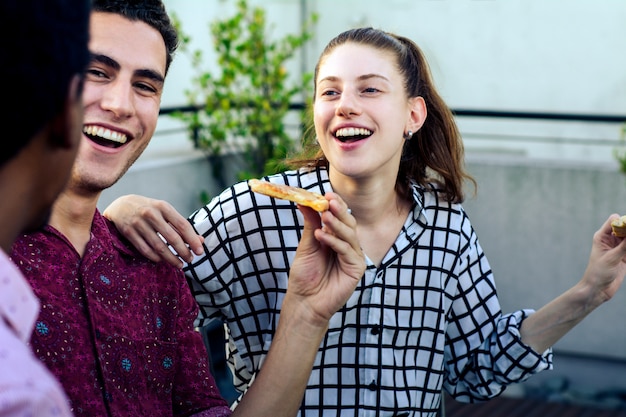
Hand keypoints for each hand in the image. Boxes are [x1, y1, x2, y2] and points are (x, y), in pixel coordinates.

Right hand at [102, 195, 203, 267]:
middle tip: (190, 260)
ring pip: (159, 247)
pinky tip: (163, 261)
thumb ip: (181, 226)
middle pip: (172, 238)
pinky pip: (145, 250)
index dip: (193, 240)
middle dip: (183, 251)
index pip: (182, 225)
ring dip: (171, 258)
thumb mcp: (165, 212)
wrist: (120, 205)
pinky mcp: (128, 232)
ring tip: (179, 264)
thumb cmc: (149, 210)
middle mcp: (151, 214)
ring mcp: (138, 223)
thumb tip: (201, 241)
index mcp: (163, 206)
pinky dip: (156, 258)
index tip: (200, 251)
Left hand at [285, 192, 364, 326]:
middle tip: (329, 200)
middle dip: (339, 210)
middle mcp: (348, 245)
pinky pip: (347, 250)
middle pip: (348, 223)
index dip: (335, 204)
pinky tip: (322, 236)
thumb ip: (310, 225)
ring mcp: (353, 256)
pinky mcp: (356, 268)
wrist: (305, 301)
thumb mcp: (306, 245)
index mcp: (337, 237)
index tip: (326, 193)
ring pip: (350, 234)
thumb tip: (304, 202)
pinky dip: (335, 242)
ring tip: (324, 215)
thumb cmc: (305, 275)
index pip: (340, 217)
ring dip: (336, 224)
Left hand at [581, 213, 625, 305]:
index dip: (624, 221)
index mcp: (602, 236)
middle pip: (625, 228)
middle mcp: (610, 240)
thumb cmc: (599, 272)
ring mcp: (618, 248)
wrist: (598, 289)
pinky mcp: (625, 256)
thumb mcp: (612, 258)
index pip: (614, 221)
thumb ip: (625, 245)